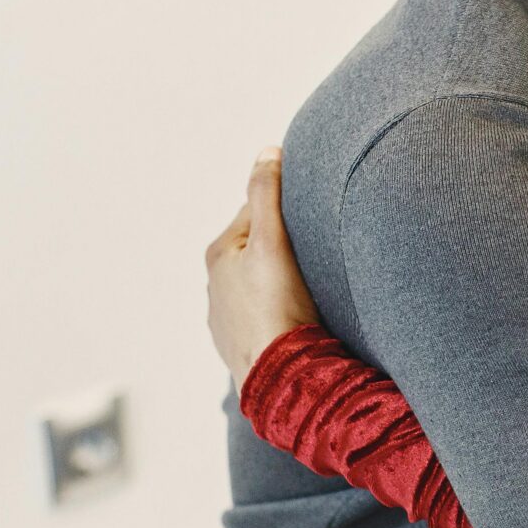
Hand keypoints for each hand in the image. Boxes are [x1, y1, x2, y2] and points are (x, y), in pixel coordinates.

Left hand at [204, 148, 320, 384]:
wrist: (280, 376)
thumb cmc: (278, 308)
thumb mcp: (274, 242)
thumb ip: (267, 195)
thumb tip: (266, 151)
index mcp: (219, 253)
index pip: (256, 212)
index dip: (286, 212)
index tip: (311, 221)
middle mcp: (214, 284)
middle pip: (256, 249)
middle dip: (282, 249)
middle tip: (314, 258)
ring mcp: (224, 317)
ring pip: (258, 284)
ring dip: (279, 282)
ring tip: (308, 291)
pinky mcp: (238, 344)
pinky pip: (261, 315)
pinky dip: (276, 311)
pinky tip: (296, 319)